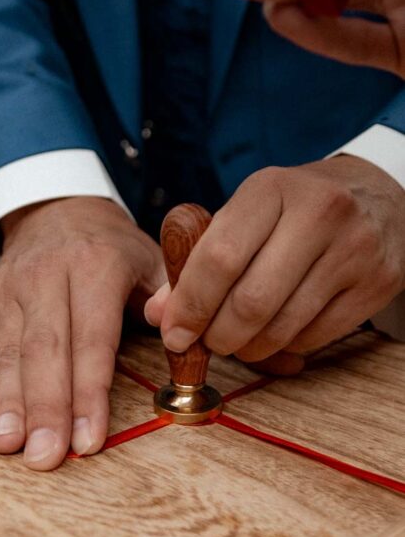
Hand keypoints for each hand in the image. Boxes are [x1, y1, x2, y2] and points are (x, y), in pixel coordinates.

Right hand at [0, 196, 164, 470]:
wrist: (60, 209)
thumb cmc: (114, 251)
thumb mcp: (153, 260)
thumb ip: (167, 293)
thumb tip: (170, 324)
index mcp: (94, 269)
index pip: (92, 340)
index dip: (90, 393)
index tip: (89, 441)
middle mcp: (47, 280)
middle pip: (45, 353)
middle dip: (45, 409)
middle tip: (44, 458)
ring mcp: (9, 293)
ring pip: (8, 353)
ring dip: (3, 401)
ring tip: (3, 444)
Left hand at [145, 156, 404, 365]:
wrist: (376, 195)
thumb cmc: (293, 209)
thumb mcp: (246, 215)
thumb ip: (197, 261)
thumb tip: (159, 316)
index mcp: (271, 187)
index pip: (219, 257)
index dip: (190, 305)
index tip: (174, 333)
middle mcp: (319, 212)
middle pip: (251, 301)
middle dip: (219, 335)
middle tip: (209, 342)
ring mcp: (354, 248)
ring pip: (283, 327)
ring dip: (250, 348)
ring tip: (239, 342)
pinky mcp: (378, 282)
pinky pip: (315, 338)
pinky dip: (286, 346)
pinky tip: (278, 332)